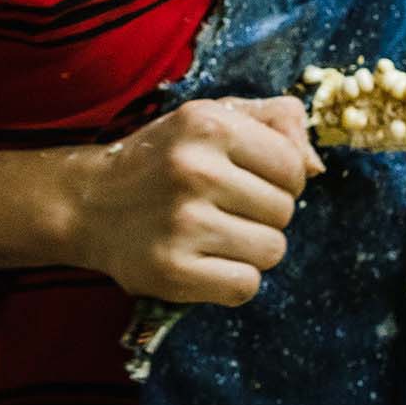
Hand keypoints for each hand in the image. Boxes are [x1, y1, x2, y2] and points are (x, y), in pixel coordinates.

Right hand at [60, 97, 323, 305]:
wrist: (88, 203)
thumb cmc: (163, 158)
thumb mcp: (211, 118)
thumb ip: (274, 121)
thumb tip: (317, 166)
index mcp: (208, 125)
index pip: (293, 167)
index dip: (281, 180)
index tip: (249, 182)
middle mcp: (194, 170)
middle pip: (285, 212)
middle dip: (264, 214)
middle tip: (223, 209)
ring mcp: (181, 223)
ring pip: (271, 251)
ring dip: (251, 249)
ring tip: (214, 235)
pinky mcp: (171, 271)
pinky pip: (245, 286)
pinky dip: (233, 280)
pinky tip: (205, 262)